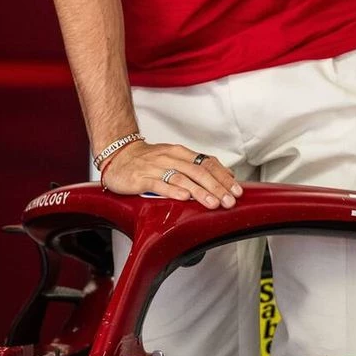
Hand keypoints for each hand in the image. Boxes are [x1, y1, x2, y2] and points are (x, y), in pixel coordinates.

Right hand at [101, 141, 242, 208]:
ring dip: (200, 191)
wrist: (118, 156)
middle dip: (217, 187)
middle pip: (198, 171)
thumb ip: (195, 168)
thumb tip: (223, 177)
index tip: (237, 189)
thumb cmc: (149, 161)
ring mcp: (156, 168)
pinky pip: (159, 184)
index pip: (207, 162)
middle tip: (230, 201)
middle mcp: (170, 158)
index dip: (223, 176)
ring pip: (182, 178)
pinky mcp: (141, 178)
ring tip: (213, 203)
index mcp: (181, 153)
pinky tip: (184, 198)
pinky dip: (173, 191)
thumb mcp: (174, 159)